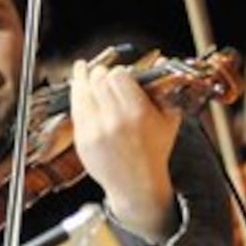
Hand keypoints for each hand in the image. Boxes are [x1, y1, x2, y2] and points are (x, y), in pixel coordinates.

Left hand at [70, 59, 181, 241]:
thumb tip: (162, 61)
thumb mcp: (169, 120)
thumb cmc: (155, 151)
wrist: (137, 184)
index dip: (120, 72)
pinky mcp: (83, 139)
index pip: (118, 76)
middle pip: (98, 80)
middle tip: (104, 74)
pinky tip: (78, 88)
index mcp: (138, 113)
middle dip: (101, 74)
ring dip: (84, 79)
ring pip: (82, 91)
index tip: (122, 75)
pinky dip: (77, 96)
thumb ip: (166, 90)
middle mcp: (115, 121)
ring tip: (82, 69)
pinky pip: (75, 109)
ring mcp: (96, 130)